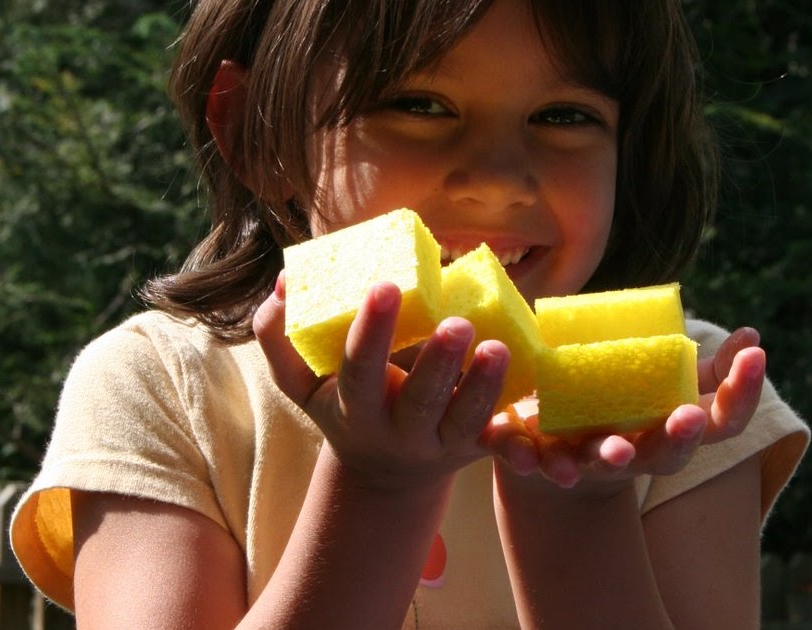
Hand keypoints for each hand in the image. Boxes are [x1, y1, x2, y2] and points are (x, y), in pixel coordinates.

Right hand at [253, 272, 507, 490]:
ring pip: (466, 421)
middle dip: (438, 363)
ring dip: (484, 386)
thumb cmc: (342, 404)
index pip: (358, 371)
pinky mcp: (476, 447)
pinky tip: (531, 392)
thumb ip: (280, 334)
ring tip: (499, 347)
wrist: (383, 473)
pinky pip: (500, 441)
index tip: (386, 285)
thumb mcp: (301, 383)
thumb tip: (284, 281)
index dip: (371, 331)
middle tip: (457, 322)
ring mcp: (441, 443)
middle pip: (419, 402)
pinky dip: (518, 431)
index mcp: (354, 409)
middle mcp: (398, 431)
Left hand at [481, 327, 764, 490]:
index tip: (757, 355)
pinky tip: (537, 458)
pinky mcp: (549, 458)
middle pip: (670, 455)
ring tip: (618, 451)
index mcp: (673, 430)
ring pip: (609, 465)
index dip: (742, 393)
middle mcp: (642, 453)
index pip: (722, 422)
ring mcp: (596, 460)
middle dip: (680, 437)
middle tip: (689, 417)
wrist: (552, 434)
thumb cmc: (623, 401)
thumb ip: (704, 366)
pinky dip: (543, 464)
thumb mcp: (663, 379)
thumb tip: (752, 336)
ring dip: (615, 458)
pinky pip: (546, 466)